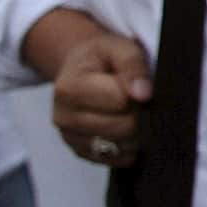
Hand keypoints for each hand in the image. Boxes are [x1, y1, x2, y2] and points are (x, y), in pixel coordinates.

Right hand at [50, 27, 154, 166]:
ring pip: (122, 147)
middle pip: (123, 127)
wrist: (80, 68)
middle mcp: (64, 118)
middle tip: (138, 100)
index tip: (137, 84)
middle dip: (139, 113)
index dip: (138, 93)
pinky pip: (118, 159)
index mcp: (69, 89)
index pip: (120, 101)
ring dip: (137, 132)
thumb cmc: (101, 58)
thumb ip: (133, 66)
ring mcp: (71, 139)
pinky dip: (130, 146)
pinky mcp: (82, 153)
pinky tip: (126, 127)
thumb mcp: (118, 47)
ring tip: (131, 111)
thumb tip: (143, 94)